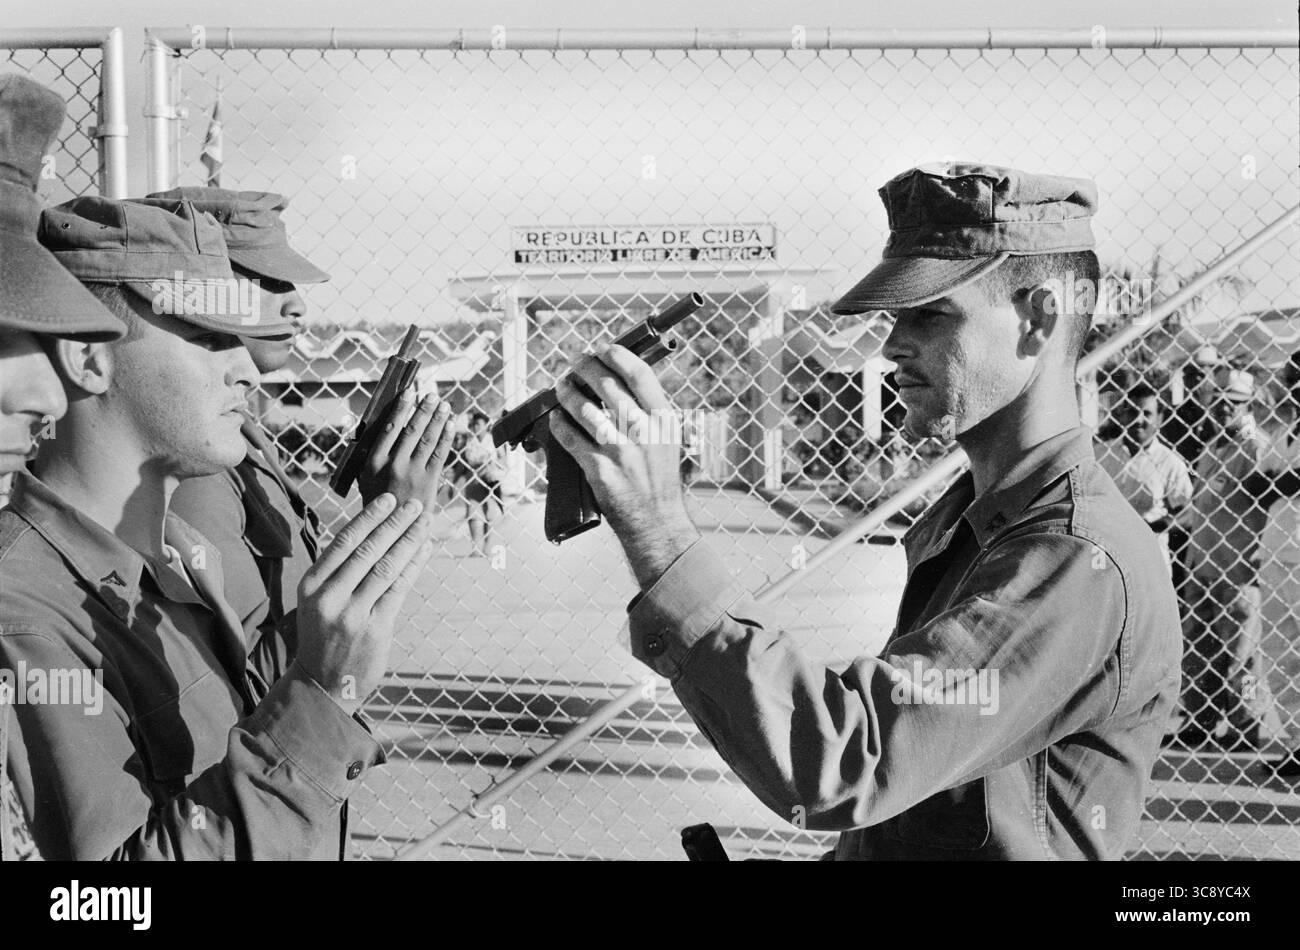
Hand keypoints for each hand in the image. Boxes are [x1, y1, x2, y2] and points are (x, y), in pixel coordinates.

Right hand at [295, 493, 435, 713]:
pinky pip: (399, 589)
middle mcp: (329, 597)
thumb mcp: (318, 601)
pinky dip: (414, 566)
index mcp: (311, 585)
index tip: (389, 500)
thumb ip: (338, 571)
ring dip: (409, 540)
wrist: (322, 685)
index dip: (369, 518)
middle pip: (367, 550)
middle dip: (395, 523)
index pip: (343, 542)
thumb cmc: (324, 636)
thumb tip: (372, 531)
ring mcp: (352, 614)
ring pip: (386, 567)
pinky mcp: (375, 629)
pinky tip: (425, 550)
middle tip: (415, 504)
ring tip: (425, 522)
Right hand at [357, 391, 454, 509]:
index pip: (389, 428)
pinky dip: (446, 438)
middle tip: (432, 395)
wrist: (393, 529)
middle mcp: (393, 465)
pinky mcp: (429, 481)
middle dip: (423, 410)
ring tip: (444, 405)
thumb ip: (372, 455)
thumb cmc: (379, 501)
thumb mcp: (365, 479)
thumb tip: (379, 427)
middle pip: (411, 430)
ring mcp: (412, 473)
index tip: (408, 393)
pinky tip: (450, 425)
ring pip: (427, 440)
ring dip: (437, 420)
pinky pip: (439, 454)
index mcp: (373, 462)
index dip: (400, 409)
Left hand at [549, 344, 698, 589]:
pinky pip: (571, 439)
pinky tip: (556, 418)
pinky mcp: (600, 471)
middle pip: (607, 386)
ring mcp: (620, 452)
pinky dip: (559, 425)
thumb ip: (649, 413)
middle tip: (575, 363)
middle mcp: (643, 433)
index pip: (639, 375)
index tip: (604, 349)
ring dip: (567, 393)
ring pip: (584, 410)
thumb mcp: (667, 441)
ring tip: (562, 386)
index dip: (618, 356)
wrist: (656, 521)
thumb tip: (621, 380)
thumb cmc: (660, 479)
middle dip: (585, 368)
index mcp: (664, 421)